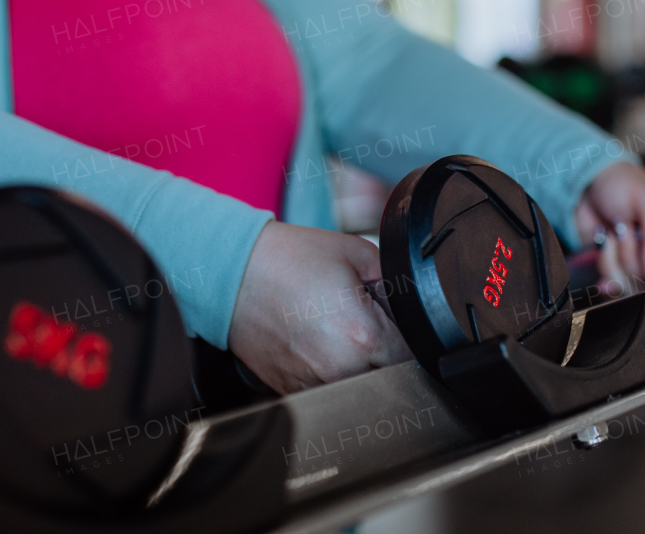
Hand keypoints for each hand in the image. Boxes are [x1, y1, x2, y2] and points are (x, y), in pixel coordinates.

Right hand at [228, 222, 412, 393]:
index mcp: (363, 335)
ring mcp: (313, 385)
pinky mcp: (291, 391)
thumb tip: (412, 307)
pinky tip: (315, 343)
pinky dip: (329, 372)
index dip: (409, 337)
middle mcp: (339, 369)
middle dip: (386, 353)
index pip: (413, 357)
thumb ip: (396, 282)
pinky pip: (326, 391)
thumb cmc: (288, 259)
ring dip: (358, 367)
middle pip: (389, 378)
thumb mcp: (357, 253)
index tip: (398, 324)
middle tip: (365, 322)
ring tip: (336, 331)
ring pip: (358, 389)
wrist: (231, 272)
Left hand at [574, 162, 644, 292]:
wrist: (589, 187)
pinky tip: (605, 250)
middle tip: (628, 228)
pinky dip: (605, 267)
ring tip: (616, 231)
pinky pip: (616, 284)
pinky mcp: (622, 270)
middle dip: (635, 254)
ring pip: (634, 283)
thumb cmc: (625, 185)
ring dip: (616, 256)